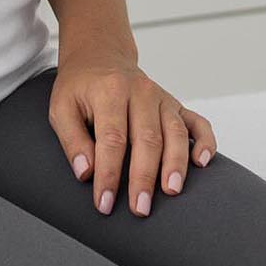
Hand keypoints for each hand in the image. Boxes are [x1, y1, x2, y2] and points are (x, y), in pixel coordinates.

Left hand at [48, 49, 217, 216]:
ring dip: (175, 164)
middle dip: (143, 177)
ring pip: (175, 133)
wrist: (100, 57)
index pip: (112, 138)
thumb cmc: (79, 88)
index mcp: (110, 91)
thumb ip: (72, 140)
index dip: (109, 173)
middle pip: (147, 138)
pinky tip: (203, 162)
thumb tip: (86, 172)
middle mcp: (140, 92)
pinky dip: (204, 142)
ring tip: (171, 191)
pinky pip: (197, 123)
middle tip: (140, 208)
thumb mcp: (61, 108)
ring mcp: (162, 98)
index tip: (105, 202)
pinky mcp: (176, 105)